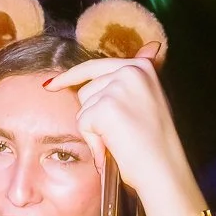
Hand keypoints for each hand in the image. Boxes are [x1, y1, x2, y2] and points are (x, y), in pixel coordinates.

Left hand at [42, 51, 184, 208]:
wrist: (163, 168)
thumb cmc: (158, 141)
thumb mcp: (151, 98)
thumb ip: (139, 77)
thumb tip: (151, 46)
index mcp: (142, 66)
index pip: (97, 66)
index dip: (72, 77)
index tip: (51, 85)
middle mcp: (130, 70)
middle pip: (87, 87)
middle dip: (91, 112)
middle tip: (116, 133)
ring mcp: (117, 87)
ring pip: (83, 105)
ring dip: (95, 127)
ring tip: (120, 139)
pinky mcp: (105, 106)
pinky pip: (83, 122)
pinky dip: (93, 139)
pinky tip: (112, 146)